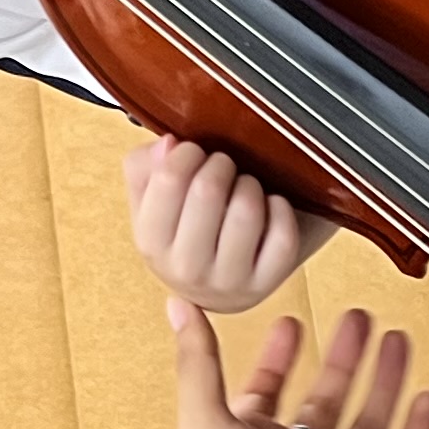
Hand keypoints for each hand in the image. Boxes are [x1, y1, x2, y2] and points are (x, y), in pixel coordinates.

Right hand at [128, 136, 339, 310]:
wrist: (222, 284)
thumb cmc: (188, 229)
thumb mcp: (154, 201)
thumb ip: (145, 166)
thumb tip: (168, 144)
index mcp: (151, 243)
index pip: (168, 178)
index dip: (187, 152)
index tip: (195, 153)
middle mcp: (186, 269)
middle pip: (207, 190)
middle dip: (221, 164)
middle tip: (224, 168)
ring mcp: (228, 281)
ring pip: (247, 210)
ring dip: (250, 185)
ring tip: (245, 187)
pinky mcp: (267, 283)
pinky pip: (283, 234)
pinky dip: (280, 209)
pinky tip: (270, 206)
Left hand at [168, 301, 428, 428]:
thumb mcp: (206, 422)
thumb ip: (197, 363)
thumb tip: (179, 307)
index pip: (267, 388)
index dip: (277, 356)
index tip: (290, 324)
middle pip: (326, 394)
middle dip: (342, 355)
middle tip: (357, 318)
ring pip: (368, 416)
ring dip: (383, 377)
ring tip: (395, 339)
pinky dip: (418, 428)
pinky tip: (426, 397)